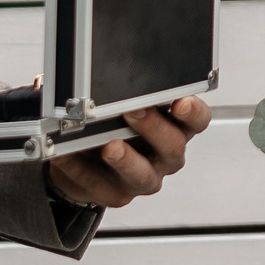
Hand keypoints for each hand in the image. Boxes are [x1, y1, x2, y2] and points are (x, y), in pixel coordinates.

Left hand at [46, 97, 210, 207]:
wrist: (88, 160)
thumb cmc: (112, 124)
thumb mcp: (122, 101)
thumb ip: (120, 87)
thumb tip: (95, 69)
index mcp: (175, 127)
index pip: (197, 120)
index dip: (193, 112)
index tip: (180, 102)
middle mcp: (165, 155)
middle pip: (172, 145)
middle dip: (153, 127)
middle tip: (133, 110)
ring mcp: (143, 178)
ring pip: (142, 174)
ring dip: (125, 159)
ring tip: (108, 146)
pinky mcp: (117, 195)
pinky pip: (99, 184)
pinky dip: (80, 168)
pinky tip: (66, 153)